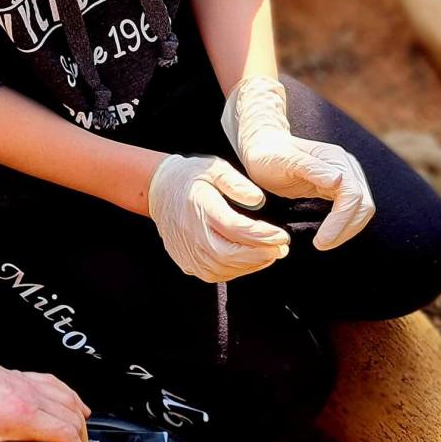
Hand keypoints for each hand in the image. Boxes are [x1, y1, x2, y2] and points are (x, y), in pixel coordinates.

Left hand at [0, 340, 91, 441]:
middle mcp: (28, 395)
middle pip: (74, 418)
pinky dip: (66, 395)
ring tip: (80, 438)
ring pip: (68, 397)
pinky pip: (52, 382)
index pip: (68, 435)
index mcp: (20, 415)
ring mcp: (22, 382)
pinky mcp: (13, 374)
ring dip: (78, 418)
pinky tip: (66, 401)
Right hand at [147, 151, 291, 281]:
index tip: (282, 235)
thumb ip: (236, 182)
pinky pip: (215, 274)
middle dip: (260, 255)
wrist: (158, 192)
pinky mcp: (186, 262)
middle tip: (282, 248)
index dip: (262, 236)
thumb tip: (258, 200)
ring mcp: (187, 252)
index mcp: (200, 207)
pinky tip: (251, 260)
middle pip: (230, 254)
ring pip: (223, 268)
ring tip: (271, 253)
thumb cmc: (190, 177)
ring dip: (251, 264)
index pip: (235, 228)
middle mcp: (191, 234)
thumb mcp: (214, 167)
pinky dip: (237, 270)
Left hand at [221, 75, 373, 251]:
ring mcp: (345, 177)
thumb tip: (339, 180)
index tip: (321, 241)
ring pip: (361, 210)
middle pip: (363, 205)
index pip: (352, 196)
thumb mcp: (284, 161)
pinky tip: (327, 234)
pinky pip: (351, 210)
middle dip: (346, 229)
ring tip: (323, 243)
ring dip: (347, 230)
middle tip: (321, 245)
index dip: (341, 221)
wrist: (263, 146)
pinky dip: (344, 225)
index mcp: (336, 160)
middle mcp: (346, 167)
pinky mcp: (339, 187)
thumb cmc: (269, 154)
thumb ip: (311, 169)